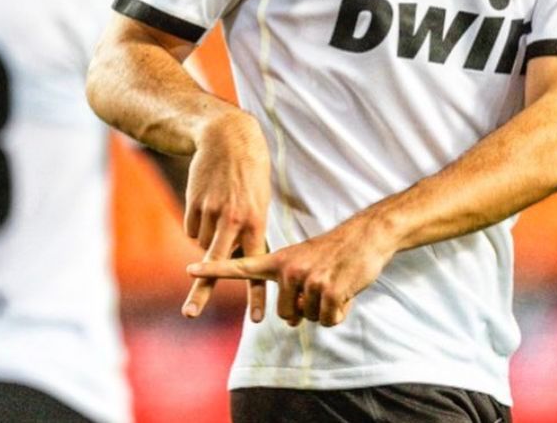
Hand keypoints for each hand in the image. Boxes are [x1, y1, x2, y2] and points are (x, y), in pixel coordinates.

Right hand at [182, 111, 270, 321]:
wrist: (228, 138)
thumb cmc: (250, 174)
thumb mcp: (259, 202)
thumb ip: (249, 233)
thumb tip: (231, 262)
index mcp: (256, 222)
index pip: (255, 266)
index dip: (255, 295)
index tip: (257, 320)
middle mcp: (233, 220)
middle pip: (215, 264)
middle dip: (202, 290)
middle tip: (190, 314)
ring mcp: (211, 212)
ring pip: (202, 244)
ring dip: (208, 236)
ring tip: (220, 208)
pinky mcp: (194, 204)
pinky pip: (191, 229)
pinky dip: (197, 223)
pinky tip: (206, 201)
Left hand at [187, 216, 393, 326]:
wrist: (366, 235)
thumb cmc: (333, 253)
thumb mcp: (304, 264)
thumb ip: (288, 288)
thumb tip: (287, 319)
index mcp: (278, 260)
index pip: (239, 266)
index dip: (214, 270)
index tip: (190, 271)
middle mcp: (288, 268)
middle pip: (286, 315)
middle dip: (305, 309)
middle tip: (321, 285)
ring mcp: (307, 279)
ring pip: (309, 318)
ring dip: (326, 309)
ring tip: (334, 282)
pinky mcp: (328, 289)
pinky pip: (329, 319)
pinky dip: (340, 311)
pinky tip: (345, 290)